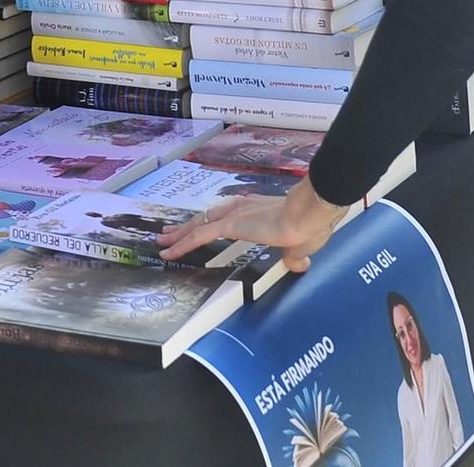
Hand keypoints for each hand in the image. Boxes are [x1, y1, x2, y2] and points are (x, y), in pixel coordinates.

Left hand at [157, 176, 346, 273]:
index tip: (209, 228)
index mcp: (259, 212)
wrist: (309, 214)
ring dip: (180, 234)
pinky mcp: (230, 225)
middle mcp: (243, 209)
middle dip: (190, 226)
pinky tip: (169, 252)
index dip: (217, 223)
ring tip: (163, 241)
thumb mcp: (302, 247)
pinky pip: (199, 235)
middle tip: (172, 232)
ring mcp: (235, 215)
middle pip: (209, 217)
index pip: (231, 217)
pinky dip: (182, 244)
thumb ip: (295, 256)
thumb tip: (299, 264)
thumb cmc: (310, 227)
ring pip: (199, 224)